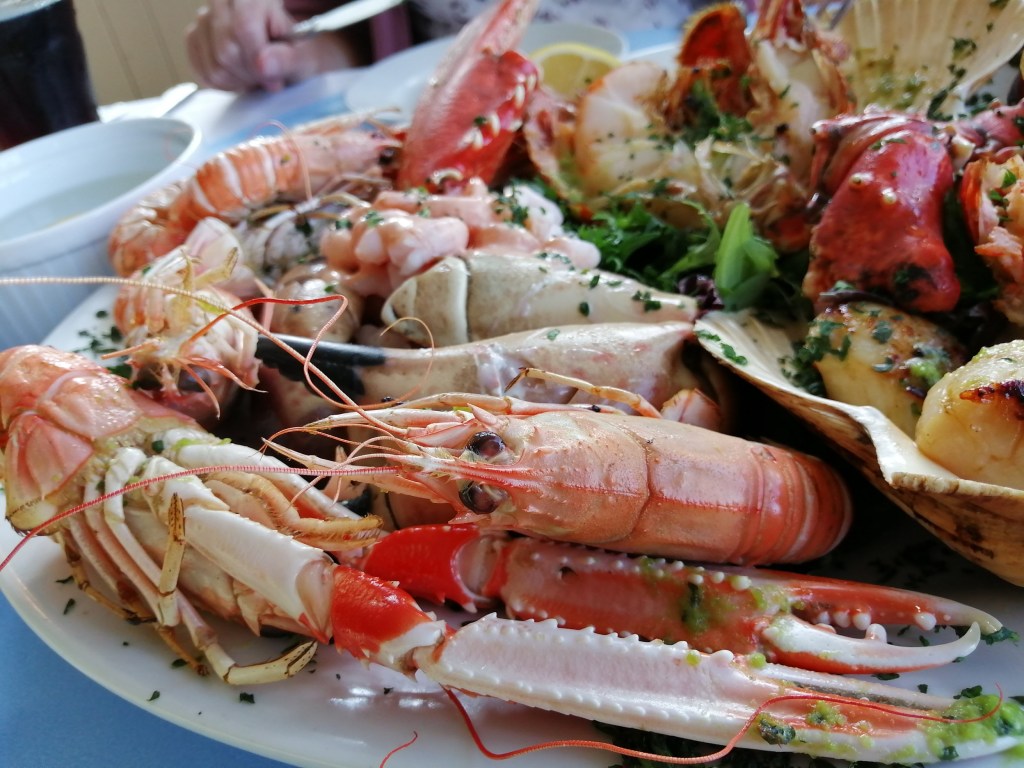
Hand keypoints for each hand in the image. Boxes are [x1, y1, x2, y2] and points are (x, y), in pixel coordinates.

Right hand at [185, 0, 366, 91]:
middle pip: (226, 50)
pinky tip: (243, 76)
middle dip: (252, 75)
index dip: (260, 63)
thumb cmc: (304, 49)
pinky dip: (225, 83)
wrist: (295, 47)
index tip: (276, 80)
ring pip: (214, 64)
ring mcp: (206, 16)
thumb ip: (289, 59)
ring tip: (259, 75)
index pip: (243, 28)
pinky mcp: (196, 36)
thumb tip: (263, 64)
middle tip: (271, 78)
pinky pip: (202, 70)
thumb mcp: (309, 55)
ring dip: (240, 81)